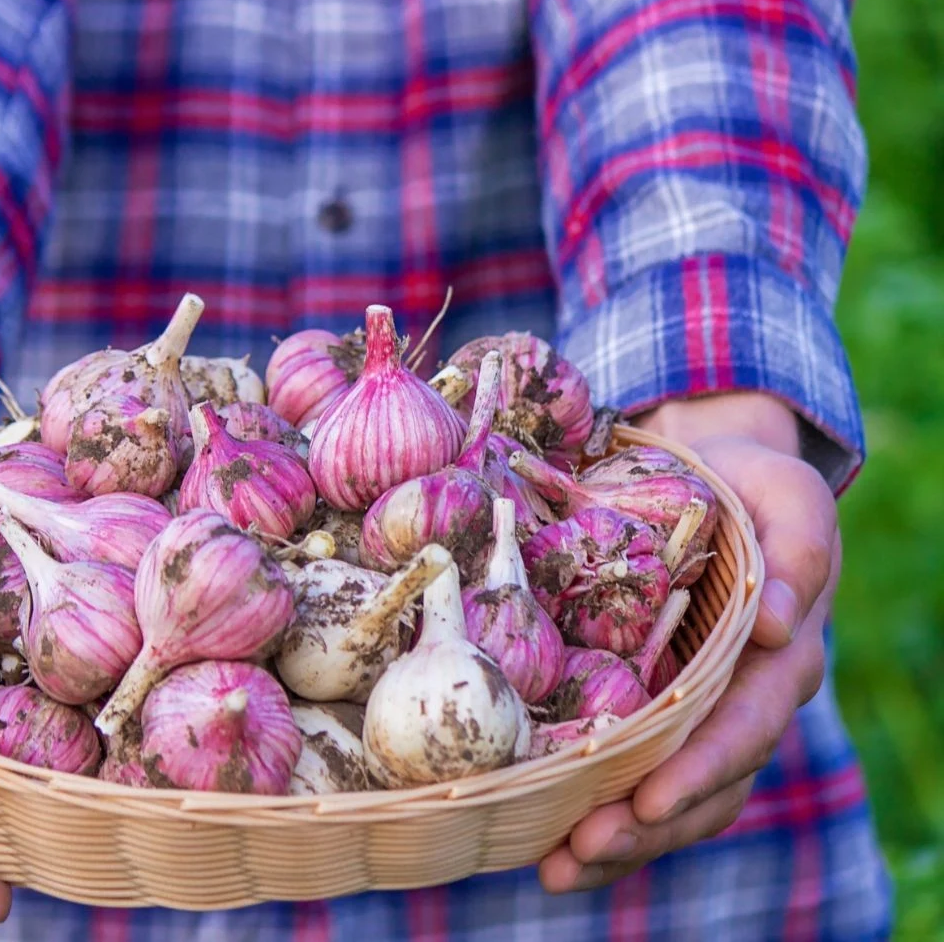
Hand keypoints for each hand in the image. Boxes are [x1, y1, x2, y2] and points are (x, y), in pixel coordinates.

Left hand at [537, 393, 838, 892]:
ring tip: (556, 869)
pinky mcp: (650, 713)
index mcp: (778, 656)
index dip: (698, 770)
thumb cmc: (745, 482)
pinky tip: (548, 845)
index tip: (647, 801)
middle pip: (703, 785)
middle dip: (643, 827)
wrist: (704, 477)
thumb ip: (797, 546)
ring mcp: (695, 715)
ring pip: (669, 798)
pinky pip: (632, 776)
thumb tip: (776, 623)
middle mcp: (740, 699)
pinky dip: (596, 812)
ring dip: (617, 842)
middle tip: (579, 851)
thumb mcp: (784, 491)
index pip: (743, 727)